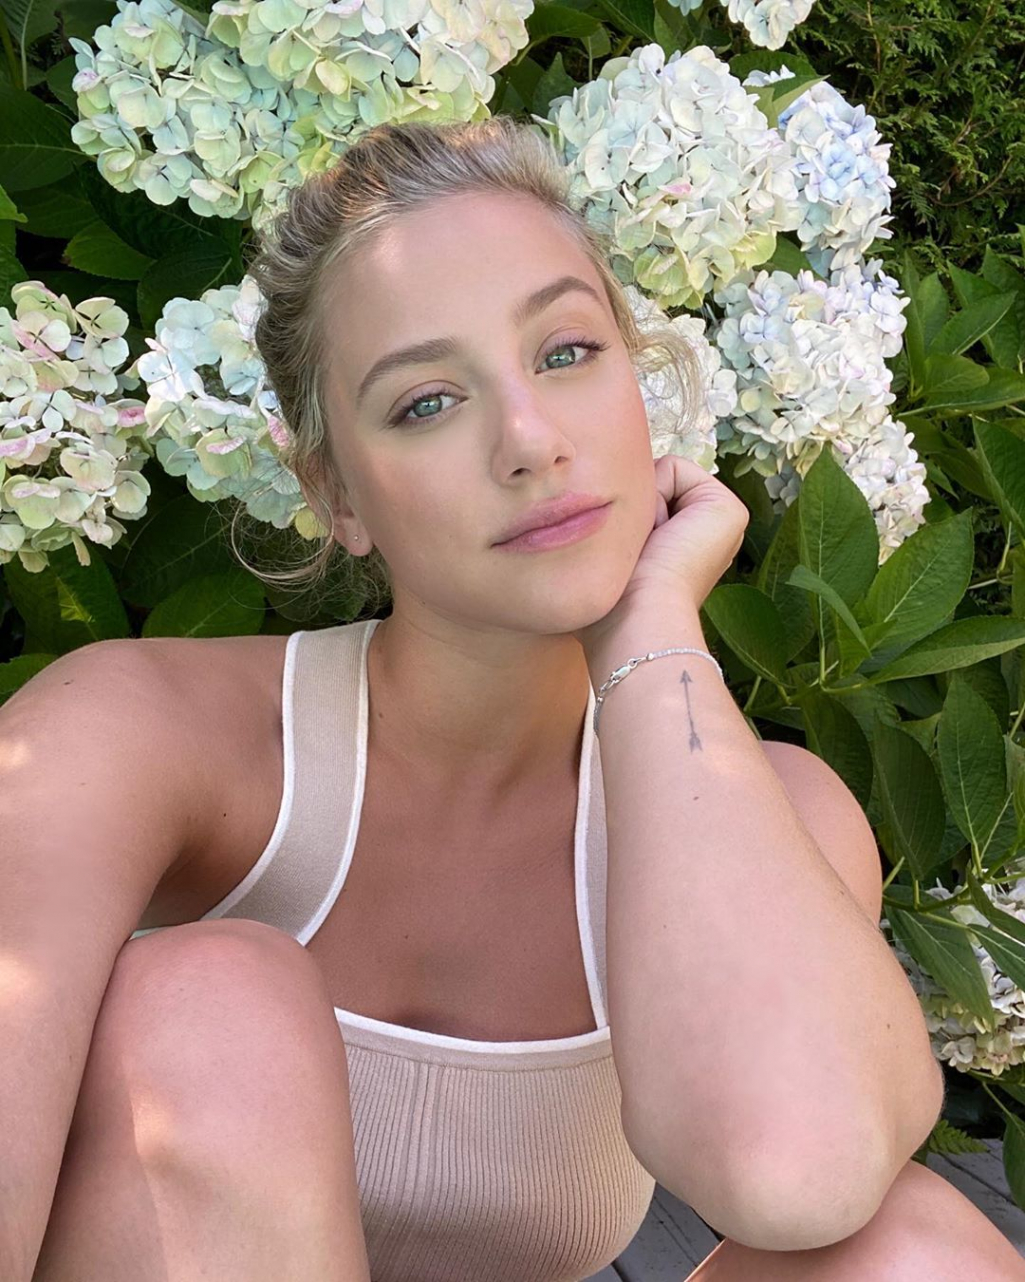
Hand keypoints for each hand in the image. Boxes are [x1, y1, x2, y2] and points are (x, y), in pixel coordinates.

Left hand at [575, 455, 748, 661]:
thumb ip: (601, 529)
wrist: (638, 623)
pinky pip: (674, 467)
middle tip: (634, 555)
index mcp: (682, 545)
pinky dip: (654, 495)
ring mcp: (721, 521)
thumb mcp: (601, 560)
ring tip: (646, 549)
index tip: (622, 560)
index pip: (636, 499)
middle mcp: (705, 532)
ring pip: (657, 475)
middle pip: (647, 483)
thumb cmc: (610, 607)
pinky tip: (659, 536)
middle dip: (628, 509)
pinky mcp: (730, 509)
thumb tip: (580, 498)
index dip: (617, 517)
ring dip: (639, 506)